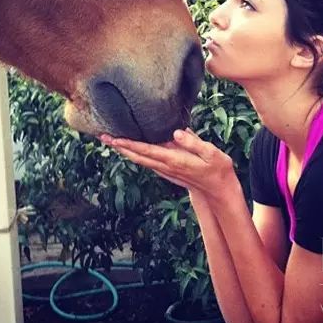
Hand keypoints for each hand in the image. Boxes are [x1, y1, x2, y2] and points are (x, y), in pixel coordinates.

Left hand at [100, 128, 237, 201]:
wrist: (219, 191)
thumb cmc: (218, 169)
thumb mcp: (211, 153)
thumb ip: (193, 142)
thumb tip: (176, 132)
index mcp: (174, 160)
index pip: (146, 150)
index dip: (129, 144)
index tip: (114, 138)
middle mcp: (166, 166)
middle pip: (137, 156)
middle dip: (119, 147)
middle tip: (102, 136)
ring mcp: (166, 170)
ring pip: (140, 160)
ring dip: (125, 151)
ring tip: (112, 141)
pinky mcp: (168, 171)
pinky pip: (147, 162)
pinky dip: (136, 155)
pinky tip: (131, 149)